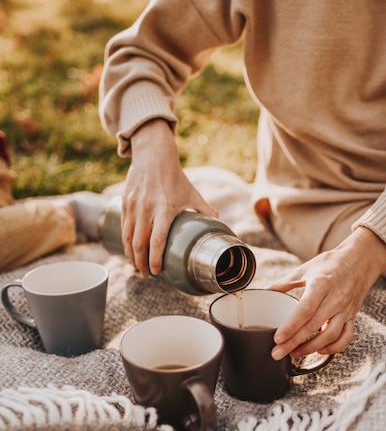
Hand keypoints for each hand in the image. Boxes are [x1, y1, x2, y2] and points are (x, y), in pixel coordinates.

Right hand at [121, 119, 216, 274]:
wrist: (153, 155)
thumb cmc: (175, 177)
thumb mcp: (192, 193)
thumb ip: (205, 209)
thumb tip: (219, 223)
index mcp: (165, 208)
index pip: (157, 240)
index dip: (155, 259)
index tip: (157, 271)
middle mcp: (146, 208)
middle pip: (139, 244)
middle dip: (141, 263)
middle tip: (147, 275)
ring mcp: (133, 206)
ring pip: (128, 238)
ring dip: (131, 256)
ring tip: (138, 267)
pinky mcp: (124, 203)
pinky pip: (123, 228)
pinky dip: (125, 243)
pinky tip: (130, 252)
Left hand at [269, 227, 385, 359]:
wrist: (361, 259)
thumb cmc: (332, 263)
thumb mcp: (306, 268)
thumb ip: (286, 282)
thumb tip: (267, 291)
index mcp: (321, 284)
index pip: (305, 310)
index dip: (290, 326)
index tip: (277, 338)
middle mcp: (335, 298)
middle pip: (313, 326)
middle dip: (293, 342)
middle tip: (277, 352)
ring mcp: (346, 309)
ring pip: (330, 335)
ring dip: (311, 348)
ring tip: (294, 353)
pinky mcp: (353, 315)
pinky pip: (346, 336)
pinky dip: (334, 347)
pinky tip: (320, 350)